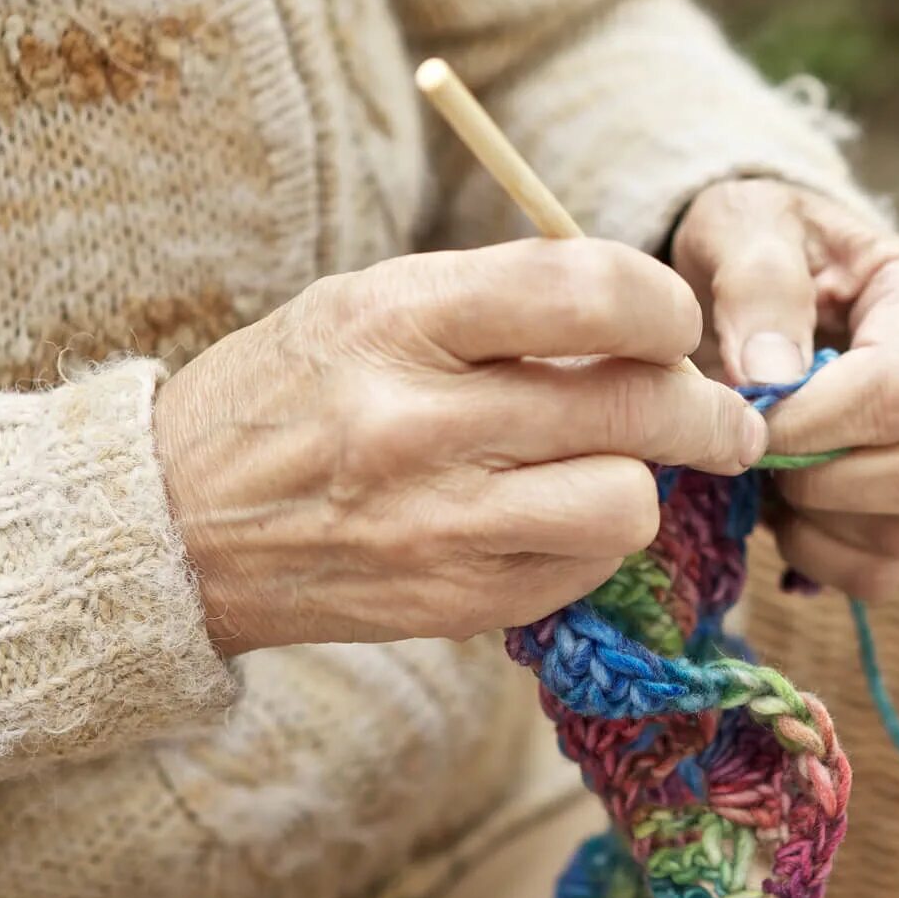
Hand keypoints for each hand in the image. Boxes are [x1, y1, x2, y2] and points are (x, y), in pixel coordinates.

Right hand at [155, 240, 765, 654]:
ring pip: (627, 505)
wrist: (174, 524)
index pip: (589, 293)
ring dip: (643, 487)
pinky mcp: (451, 604)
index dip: (666, 307)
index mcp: (399, 320)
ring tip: (616, 470)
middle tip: (724, 418)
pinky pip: (583, 572)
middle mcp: (419, 424)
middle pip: (635, 410)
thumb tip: (655, 326)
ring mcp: (436, 527)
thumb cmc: (298, 392)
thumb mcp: (373, 305)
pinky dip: (589, 544)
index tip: (677, 324)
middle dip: (707, 412)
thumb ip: (507, 303)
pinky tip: (550, 521)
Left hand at [671, 179, 898, 600]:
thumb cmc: (764, 244)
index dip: (808, 424)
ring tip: (765, 470)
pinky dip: (819, 557)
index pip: (896, 391)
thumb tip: (772, 377)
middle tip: (758, 454)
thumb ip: (758, 284)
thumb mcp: (745, 225)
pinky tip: (782, 507)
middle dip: (826, 484)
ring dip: (816, 523)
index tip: (740, 418)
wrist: (772, 276)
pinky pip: (885, 570)